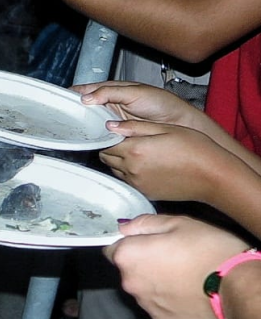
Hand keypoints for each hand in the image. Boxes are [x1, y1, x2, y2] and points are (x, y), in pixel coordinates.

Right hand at [72, 81, 204, 128]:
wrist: (179, 124)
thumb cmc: (162, 104)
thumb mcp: (135, 92)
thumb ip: (110, 92)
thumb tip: (86, 98)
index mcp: (110, 91)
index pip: (85, 90)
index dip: (71, 94)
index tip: (58, 99)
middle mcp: (108, 107)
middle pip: (84, 109)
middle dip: (74, 112)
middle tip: (61, 116)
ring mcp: (111, 122)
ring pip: (90, 124)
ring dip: (83, 127)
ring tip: (73, 129)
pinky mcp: (116, 137)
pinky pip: (99, 137)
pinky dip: (94, 138)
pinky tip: (89, 140)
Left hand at [97, 120, 240, 202]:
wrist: (212, 176)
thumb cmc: (195, 149)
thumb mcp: (166, 129)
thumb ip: (136, 127)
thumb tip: (111, 126)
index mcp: (135, 150)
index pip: (105, 143)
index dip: (108, 136)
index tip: (114, 132)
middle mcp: (132, 169)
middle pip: (106, 157)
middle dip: (111, 148)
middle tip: (125, 141)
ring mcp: (137, 183)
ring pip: (115, 169)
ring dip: (119, 161)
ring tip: (137, 153)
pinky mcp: (144, 192)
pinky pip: (127, 181)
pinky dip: (129, 173)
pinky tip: (144, 166)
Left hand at [104, 214, 247, 318]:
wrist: (235, 288)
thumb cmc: (208, 249)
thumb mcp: (179, 223)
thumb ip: (144, 224)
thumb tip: (124, 228)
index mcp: (128, 256)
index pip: (112, 249)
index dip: (129, 245)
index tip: (148, 244)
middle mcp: (128, 283)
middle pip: (128, 271)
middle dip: (143, 264)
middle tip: (172, 258)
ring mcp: (144, 305)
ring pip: (143, 290)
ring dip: (154, 283)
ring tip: (183, 277)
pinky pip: (158, 306)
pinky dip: (168, 300)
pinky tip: (187, 293)